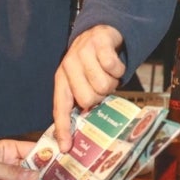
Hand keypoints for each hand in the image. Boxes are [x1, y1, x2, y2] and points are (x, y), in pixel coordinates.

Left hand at [53, 25, 124, 151]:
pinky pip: (113, 66)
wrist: (100, 32)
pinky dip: (119, 68)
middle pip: (88, 99)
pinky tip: (114, 61)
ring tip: (107, 72)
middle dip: (101, 96)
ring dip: (112, 81)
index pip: (60, 107)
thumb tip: (85, 127)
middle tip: (102, 85)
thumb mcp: (81, 80)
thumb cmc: (92, 63)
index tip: (65, 147)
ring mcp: (81, 53)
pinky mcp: (97, 42)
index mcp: (62, 80)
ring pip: (104, 85)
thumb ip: (80, 99)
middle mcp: (68, 66)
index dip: (63, 128)